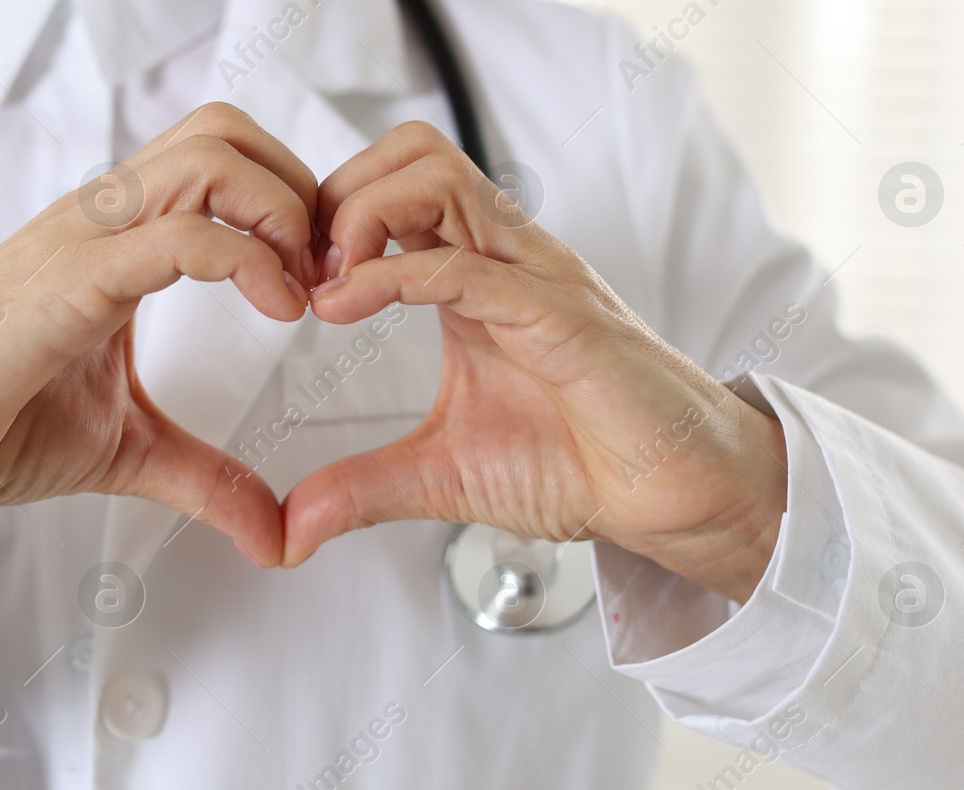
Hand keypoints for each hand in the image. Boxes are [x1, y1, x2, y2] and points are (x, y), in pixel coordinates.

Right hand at [0, 103, 317, 567]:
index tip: (324, 282)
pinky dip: (247, 260)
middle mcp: (103, 219)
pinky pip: (175, 237)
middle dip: (300, 189)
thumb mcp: (128, 452)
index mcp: (117, 237)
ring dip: (282, 213)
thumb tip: (276, 536)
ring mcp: (83, 241)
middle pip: (226, 132)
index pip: (221, 159)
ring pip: (209, 159)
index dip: (291, 202)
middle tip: (326, 273)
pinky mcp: (67, 284)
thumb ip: (206, 479)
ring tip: (303, 289)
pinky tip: (277, 310)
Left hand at [283, 122, 787, 601]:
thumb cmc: (582, 464)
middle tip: (302, 272)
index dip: (327, 218)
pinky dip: (392, 275)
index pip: (392, 189)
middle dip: (337, 194)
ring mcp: (533, 277)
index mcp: (475, 277)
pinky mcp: (559, 315)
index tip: (289, 285)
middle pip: (410, 152)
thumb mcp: (442, 476)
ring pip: (436, 176)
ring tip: (326, 284)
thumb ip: (363, 490)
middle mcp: (504, 259)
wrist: (675, 495)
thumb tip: (290, 531)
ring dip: (360, 215)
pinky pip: (466, 266)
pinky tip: (345, 307)